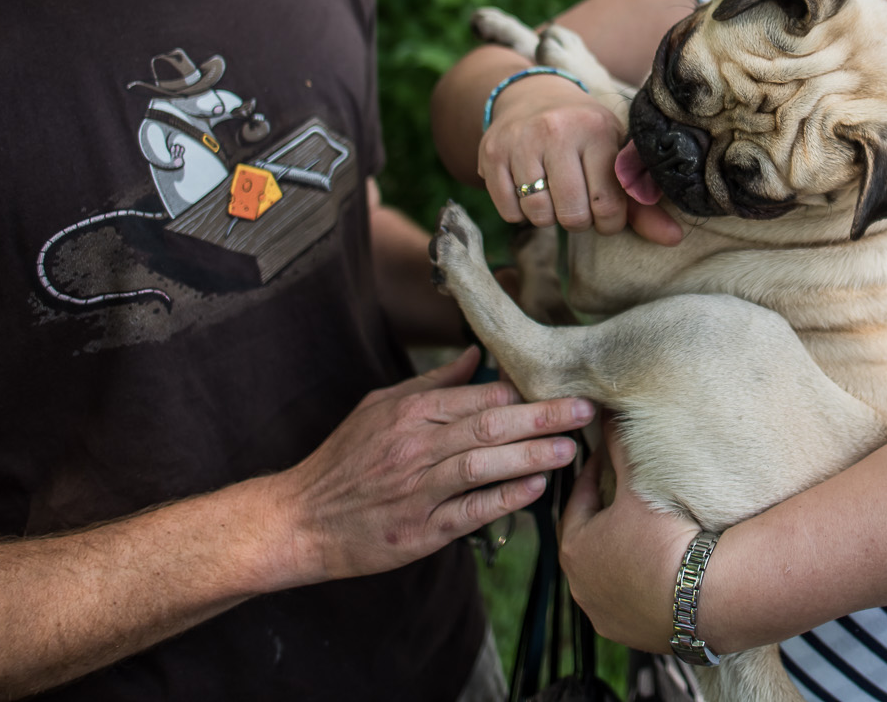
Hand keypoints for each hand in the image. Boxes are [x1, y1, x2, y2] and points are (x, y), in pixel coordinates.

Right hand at [270, 347, 594, 582]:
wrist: (300, 519)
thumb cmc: (344, 460)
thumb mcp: (379, 407)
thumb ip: (431, 383)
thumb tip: (475, 355)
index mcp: (410, 412)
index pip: (479, 395)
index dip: (525, 392)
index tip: (562, 386)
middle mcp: (416, 447)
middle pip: (491, 425)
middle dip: (543, 416)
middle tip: (585, 410)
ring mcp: (418, 490)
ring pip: (485, 466)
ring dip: (533, 455)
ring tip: (571, 448)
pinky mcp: (419, 531)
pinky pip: (471, 512)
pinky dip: (506, 499)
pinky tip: (536, 488)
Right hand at [478, 75, 683, 244]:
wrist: (532, 96)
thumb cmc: (584, 135)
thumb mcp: (615, 156)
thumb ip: (643, 202)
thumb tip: (674, 239)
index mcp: (596, 129)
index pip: (607, 204)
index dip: (609, 222)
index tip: (606, 213)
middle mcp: (556, 130)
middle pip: (571, 215)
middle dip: (577, 221)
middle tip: (578, 205)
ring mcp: (520, 140)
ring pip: (537, 214)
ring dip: (548, 217)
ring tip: (554, 195)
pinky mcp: (491, 152)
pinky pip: (508, 210)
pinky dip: (520, 212)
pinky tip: (528, 190)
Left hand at [558, 427, 697, 650]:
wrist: (706, 597)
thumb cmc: (665, 537)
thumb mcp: (638, 484)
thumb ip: (619, 446)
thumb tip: (607, 412)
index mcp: (574, 550)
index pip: (575, 503)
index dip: (591, 476)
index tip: (604, 458)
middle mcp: (581, 588)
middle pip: (589, 540)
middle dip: (605, 514)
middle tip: (623, 491)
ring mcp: (606, 616)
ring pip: (608, 574)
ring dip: (620, 552)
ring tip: (643, 529)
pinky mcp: (633, 635)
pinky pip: (631, 600)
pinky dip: (639, 581)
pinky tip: (660, 566)